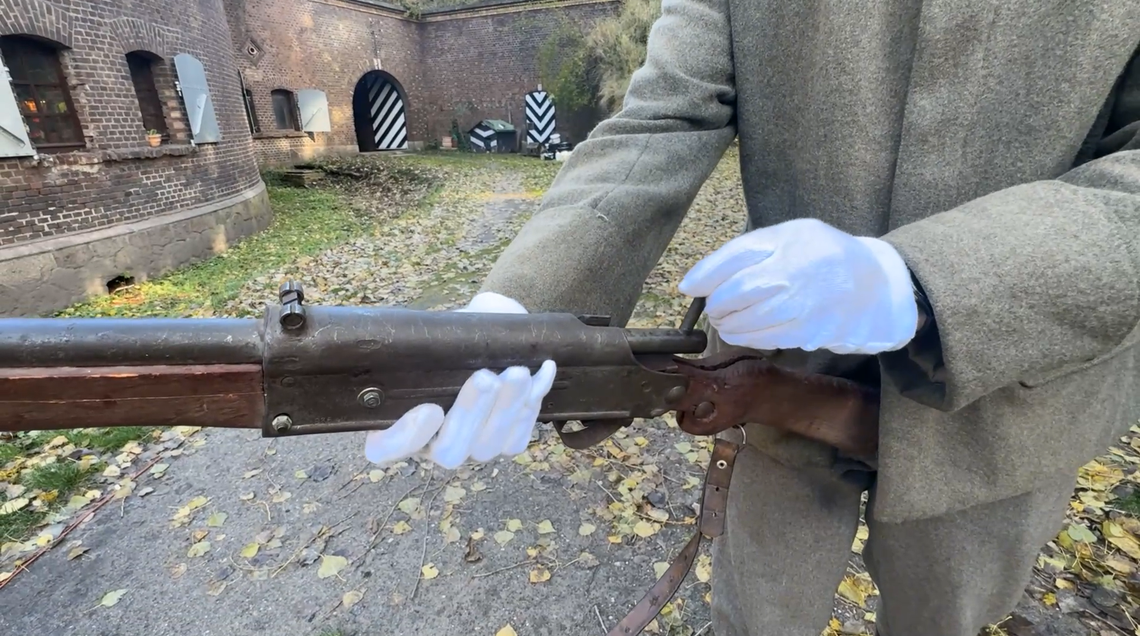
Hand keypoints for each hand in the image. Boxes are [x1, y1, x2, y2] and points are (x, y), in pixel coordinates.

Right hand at [363, 293, 556, 469]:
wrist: (489, 334)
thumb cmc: (453, 334)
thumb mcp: (438, 328)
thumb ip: (437, 331)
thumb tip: (456, 323)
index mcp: (397, 420)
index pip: (386, 447)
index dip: (404, 437)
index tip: (429, 409)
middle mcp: (432, 443)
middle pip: (448, 450)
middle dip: (470, 413)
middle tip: (485, 377)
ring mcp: (471, 448)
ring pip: (487, 445)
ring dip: (506, 409)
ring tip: (518, 373)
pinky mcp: (504, 444)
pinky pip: (517, 438)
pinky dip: (530, 405)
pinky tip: (541, 372)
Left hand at [677, 218, 918, 354]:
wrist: (874, 286)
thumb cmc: (822, 255)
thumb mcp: (789, 235)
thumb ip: (742, 251)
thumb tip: (691, 283)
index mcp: (789, 241)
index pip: (734, 256)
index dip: (704, 275)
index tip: (689, 287)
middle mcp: (794, 273)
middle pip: (736, 293)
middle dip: (715, 304)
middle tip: (714, 307)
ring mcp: (801, 307)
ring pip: (746, 321)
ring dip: (726, 324)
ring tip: (727, 319)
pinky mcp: (806, 334)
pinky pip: (762, 339)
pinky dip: (745, 336)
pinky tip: (745, 329)